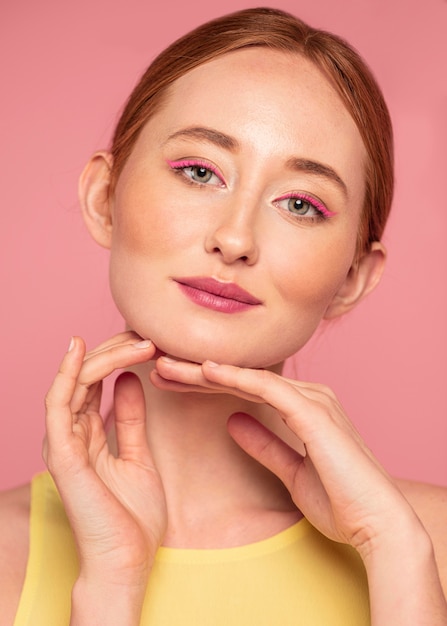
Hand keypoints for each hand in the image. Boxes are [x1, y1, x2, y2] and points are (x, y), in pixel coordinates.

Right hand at [43, 332, 166, 588]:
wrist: (128, 562)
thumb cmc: (132, 517)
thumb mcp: (138, 456)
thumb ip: (130, 420)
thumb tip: (131, 382)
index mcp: (87, 435)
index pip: (97, 383)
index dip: (119, 356)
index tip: (149, 340)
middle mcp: (71, 434)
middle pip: (86, 377)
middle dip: (115, 351)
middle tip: (147, 334)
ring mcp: (63, 443)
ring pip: (74, 383)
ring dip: (103, 357)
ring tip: (136, 340)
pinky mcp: (63, 454)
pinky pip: (58, 405)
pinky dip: (67, 374)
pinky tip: (80, 348)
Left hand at [152, 358, 418, 559]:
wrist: (376, 523)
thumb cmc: (341, 500)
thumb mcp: (290, 470)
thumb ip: (264, 444)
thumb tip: (234, 423)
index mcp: (304, 407)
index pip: (245, 388)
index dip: (205, 384)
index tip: (171, 383)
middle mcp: (309, 395)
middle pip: (243, 377)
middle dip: (197, 373)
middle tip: (158, 367)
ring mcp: (313, 400)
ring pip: (249, 377)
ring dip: (206, 371)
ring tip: (167, 366)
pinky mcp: (314, 413)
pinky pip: (267, 388)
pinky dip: (236, 378)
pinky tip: (207, 370)